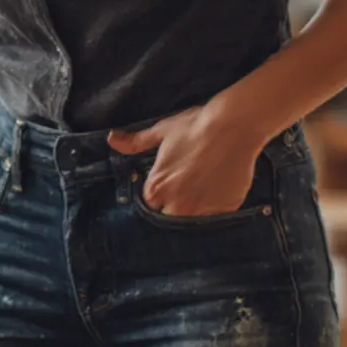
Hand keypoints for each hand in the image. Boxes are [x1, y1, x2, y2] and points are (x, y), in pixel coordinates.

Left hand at [106, 104, 266, 217]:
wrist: (234, 126)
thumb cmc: (196, 127)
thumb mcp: (161, 132)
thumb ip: (135, 142)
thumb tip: (112, 140)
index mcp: (157, 189)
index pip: (150, 205)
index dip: (158, 196)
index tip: (168, 187)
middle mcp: (177, 205)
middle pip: (169, 217)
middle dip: (174, 206)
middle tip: (188, 188)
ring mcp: (201, 210)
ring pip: (192, 220)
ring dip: (195, 210)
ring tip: (203, 190)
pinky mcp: (224, 210)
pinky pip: (215, 218)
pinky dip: (215, 209)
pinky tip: (219, 192)